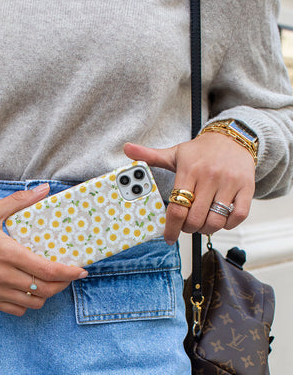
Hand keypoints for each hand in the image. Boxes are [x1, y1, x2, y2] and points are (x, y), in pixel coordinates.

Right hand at [0, 183, 87, 315]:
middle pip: (44, 289)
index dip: (68, 273)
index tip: (80, 271)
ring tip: (49, 283)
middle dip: (62, 284)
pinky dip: (28, 303)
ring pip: (33, 302)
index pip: (46, 269)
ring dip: (47, 294)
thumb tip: (45, 189)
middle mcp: (3, 275)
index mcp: (7, 253)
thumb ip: (20, 201)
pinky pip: (17, 310)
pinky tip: (29, 291)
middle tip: (67, 276)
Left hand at [124, 133, 255, 243]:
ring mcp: (230, 183)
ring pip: (216, 221)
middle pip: (195, 219)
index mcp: (190, 170)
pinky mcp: (247, 187)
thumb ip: (149, 155)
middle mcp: (210, 177)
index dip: (171, 228)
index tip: (168, 237)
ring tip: (201, 223)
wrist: (234, 137)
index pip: (177, 207)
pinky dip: (228, 225)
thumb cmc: (201, 151)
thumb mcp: (174, 153)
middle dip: (187, 229)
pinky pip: (239, 216)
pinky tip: (220, 220)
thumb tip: (127, 149)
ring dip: (206, 229)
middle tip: (186, 226)